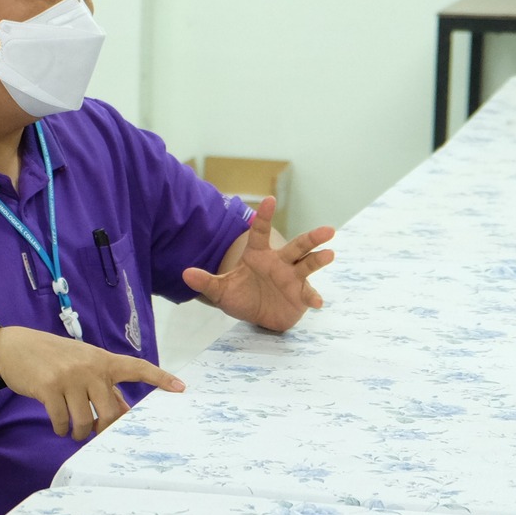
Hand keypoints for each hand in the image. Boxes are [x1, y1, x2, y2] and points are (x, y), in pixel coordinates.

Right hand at [0, 325, 183, 440]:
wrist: (14, 347)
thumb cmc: (53, 358)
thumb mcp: (82, 364)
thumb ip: (103, 385)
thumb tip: (123, 410)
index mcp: (102, 360)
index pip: (136, 368)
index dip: (160, 378)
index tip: (180, 388)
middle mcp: (89, 367)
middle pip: (110, 412)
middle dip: (102, 429)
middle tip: (93, 431)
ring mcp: (69, 378)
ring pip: (84, 422)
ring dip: (78, 433)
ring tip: (72, 430)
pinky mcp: (48, 388)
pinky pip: (62, 422)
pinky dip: (60, 429)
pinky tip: (57, 424)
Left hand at [182, 197, 334, 333]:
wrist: (257, 315)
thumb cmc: (241, 296)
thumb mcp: (221, 291)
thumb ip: (206, 281)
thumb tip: (185, 273)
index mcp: (259, 255)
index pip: (261, 232)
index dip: (264, 217)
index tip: (269, 199)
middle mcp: (279, 262)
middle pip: (297, 246)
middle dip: (312, 238)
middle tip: (328, 229)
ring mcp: (292, 277)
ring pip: (308, 264)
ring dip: (319, 259)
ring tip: (330, 253)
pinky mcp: (300, 294)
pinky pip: (307, 293)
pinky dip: (312, 296)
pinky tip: (317, 302)